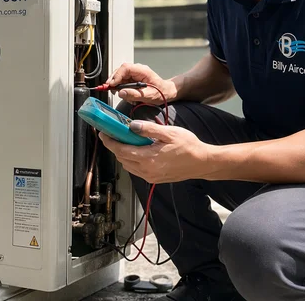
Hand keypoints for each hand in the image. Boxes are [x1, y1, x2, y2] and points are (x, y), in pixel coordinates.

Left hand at [98, 120, 212, 183]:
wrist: (202, 163)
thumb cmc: (189, 146)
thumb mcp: (169, 133)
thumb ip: (149, 129)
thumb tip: (132, 126)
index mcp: (149, 158)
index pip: (121, 150)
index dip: (109, 142)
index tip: (103, 133)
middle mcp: (147, 170)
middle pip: (122, 159)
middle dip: (114, 147)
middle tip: (111, 135)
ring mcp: (151, 176)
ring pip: (128, 166)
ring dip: (123, 154)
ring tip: (124, 141)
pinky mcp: (155, 178)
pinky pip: (136, 170)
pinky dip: (132, 160)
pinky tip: (136, 150)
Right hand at [105, 63, 177, 104]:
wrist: (167, 92)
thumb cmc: (161, 92)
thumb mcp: (148, 95)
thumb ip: (134, 94)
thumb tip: (121, 93)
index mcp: (142, 71)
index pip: (125, 68)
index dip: (117, 75)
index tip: (112, 84)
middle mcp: (137, 71)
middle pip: (121, 71)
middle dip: (114, 80)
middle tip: (109, 89)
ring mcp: (135, 74)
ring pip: (120, 77)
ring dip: (118, 86)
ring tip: (120, 94)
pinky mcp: (133, 79)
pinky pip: (124, 82)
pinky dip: (122, 88)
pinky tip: (126, 95)